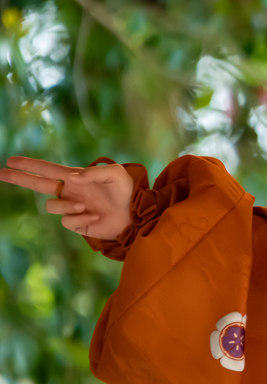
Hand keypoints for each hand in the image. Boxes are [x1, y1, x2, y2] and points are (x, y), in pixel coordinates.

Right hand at [0, 157, 132, 239]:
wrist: (136, 216)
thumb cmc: (127, 192)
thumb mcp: (117, 175)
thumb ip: (95, 172)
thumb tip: (72, 178)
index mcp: (76, 177)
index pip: (48, 169)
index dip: (30, 165)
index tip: (11, 160)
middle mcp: (70, 191)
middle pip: (37, 183)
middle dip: (19, 178)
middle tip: (0, 172)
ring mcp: (72, 207)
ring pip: (52, 206)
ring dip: (67, 206)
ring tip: (87, 207)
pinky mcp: (77, 223)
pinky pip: (68, 221)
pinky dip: (82, 219)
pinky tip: (96, 217)